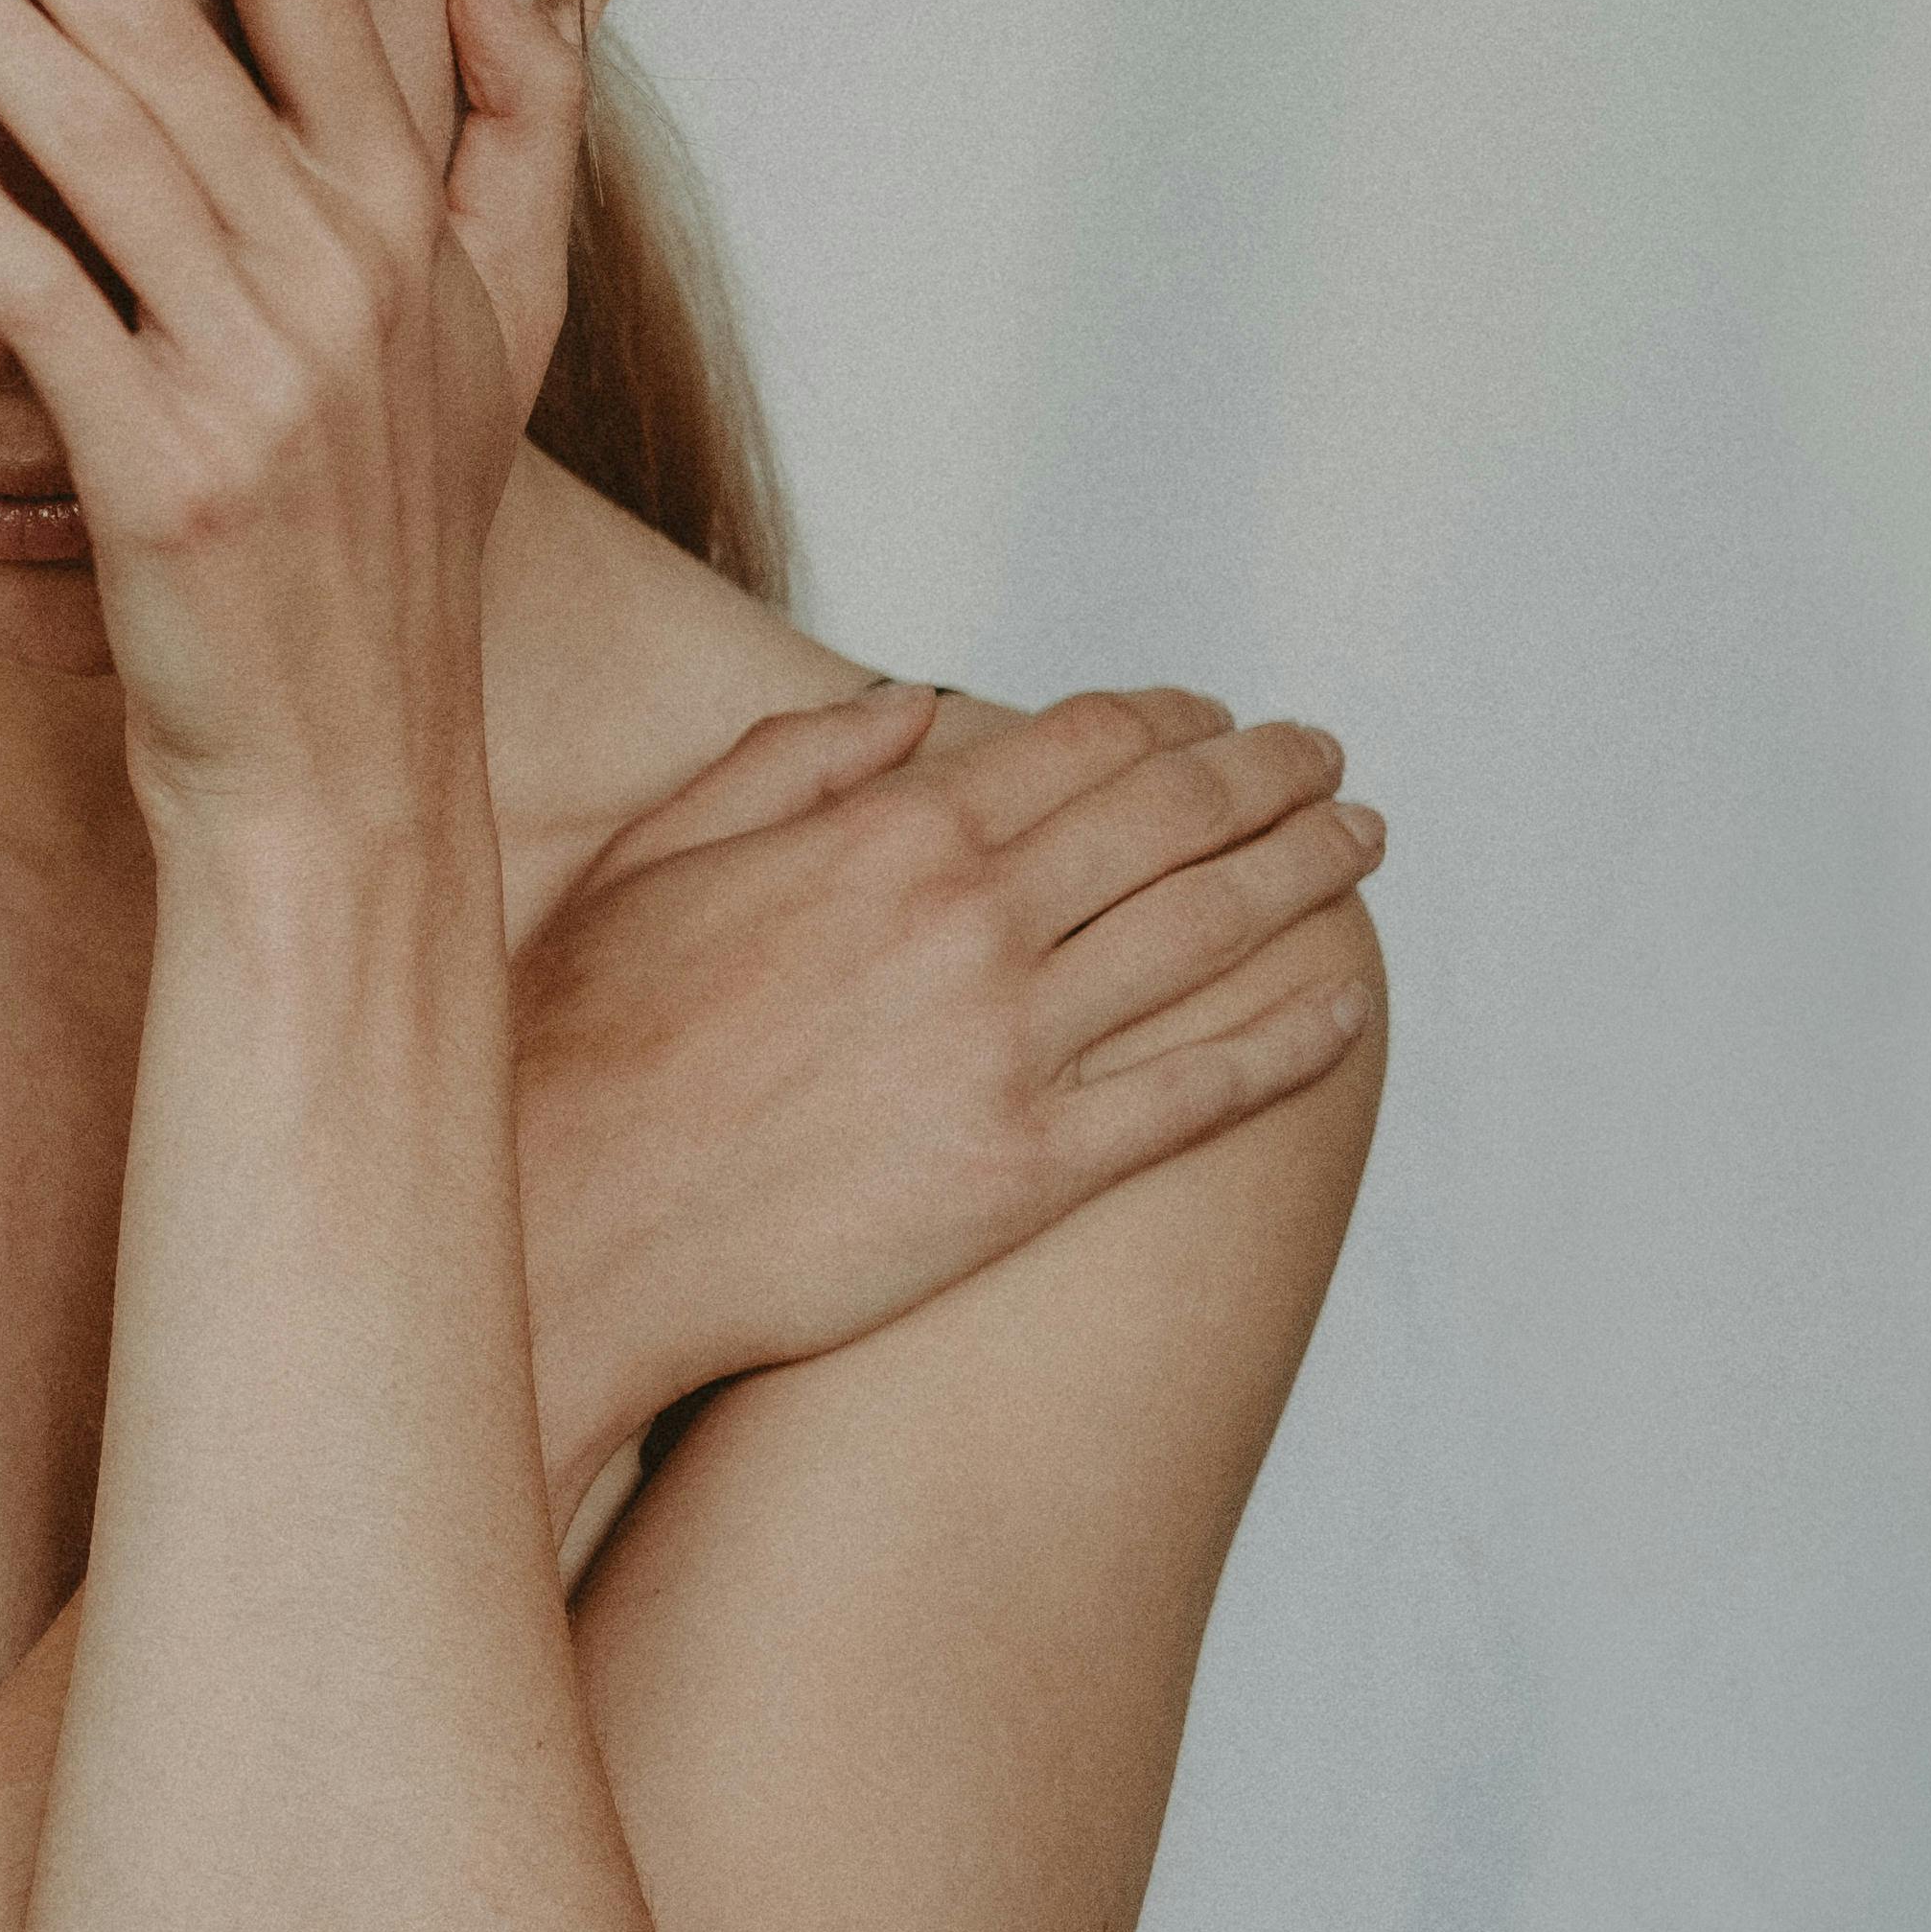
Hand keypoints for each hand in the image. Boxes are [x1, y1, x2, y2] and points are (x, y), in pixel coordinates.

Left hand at [0, 0, 577, 831]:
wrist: (349, 775)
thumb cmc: (390, 550)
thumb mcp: (504, 328)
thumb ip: (519, 129)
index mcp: (414, 212)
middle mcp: (348, 267)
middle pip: (169, 12)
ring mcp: (264, 368)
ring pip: (91, 124)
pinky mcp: (170, 469)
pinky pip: (40, 291)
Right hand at [515, 678, 1389, 1510]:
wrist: (572, 1225)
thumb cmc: (583, 1041)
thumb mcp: (658, 853)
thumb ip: (793, 761)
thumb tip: (920, 705)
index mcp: (890, 836)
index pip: (1086, 745)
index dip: (1175, 721)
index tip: (1219, 723)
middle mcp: (973, 924)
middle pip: (1174, 820)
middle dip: (1270, 777)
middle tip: (1328, 762)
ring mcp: (1011, 1049)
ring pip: (1209, 934)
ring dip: (1304, 875)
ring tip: (1358, 846)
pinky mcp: (1029, 1171)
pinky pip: (1199, 1093)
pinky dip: (1288, 1042)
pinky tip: (1342, 1010)